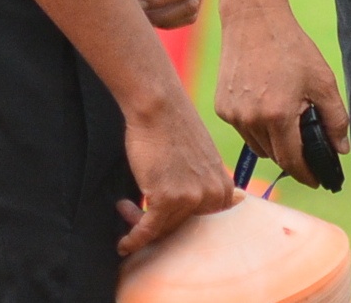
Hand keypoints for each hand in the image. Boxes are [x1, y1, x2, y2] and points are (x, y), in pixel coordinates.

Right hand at [115, 90, 232, 255]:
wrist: (160, 107)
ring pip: (162, 227)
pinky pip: (148, 230)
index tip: (159, 212)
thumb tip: (227, 203)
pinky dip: (134, 239)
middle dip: (155, 220)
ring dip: (138, 221)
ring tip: (124, 205)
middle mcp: (213, 194)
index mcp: (223, 185)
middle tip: (133, 207)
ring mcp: (192, 198)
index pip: (203, 221)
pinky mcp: (168, 198)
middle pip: (180, 226)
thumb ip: (208, 182)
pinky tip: (123, 244)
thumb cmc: (175, 128)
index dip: (178, 219)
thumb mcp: (202, 158)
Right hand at [215, 0, 350, 188]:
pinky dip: (257, 127)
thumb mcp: (322, 80)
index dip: (307, 174)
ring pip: (257, 145)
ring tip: (287, 119)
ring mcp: (232, 115)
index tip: (318, 180)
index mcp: (278, 115)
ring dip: (274, 142)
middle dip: (293, 156)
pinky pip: (243, 130)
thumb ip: (335, 118)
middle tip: (308, 146)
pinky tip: (267, 105)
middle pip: (274, 155)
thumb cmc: (291, 48)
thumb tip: (340, 150)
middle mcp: (250, 120)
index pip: (292, 161)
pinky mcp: (220, 108)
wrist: (254, 22)